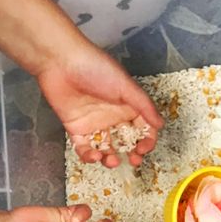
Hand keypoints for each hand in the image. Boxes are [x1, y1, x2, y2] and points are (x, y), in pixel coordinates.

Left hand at [37, 44, 162, 167]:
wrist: (60, 60)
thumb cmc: (94, 66)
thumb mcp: (126, 86)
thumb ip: (144, 106)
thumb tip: (160, 124)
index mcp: (127, 106)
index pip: (142, 129)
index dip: (146, 141)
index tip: (143, 149)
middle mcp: (112, 116)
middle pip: (126, 142)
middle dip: (131, 154)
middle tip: (132, 160)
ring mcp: (94, 123)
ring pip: (106, 148)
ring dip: (110, 158)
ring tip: (110, 160)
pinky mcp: (76, 128)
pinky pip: (84, 148)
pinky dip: (89, 156)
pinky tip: (93, 156)